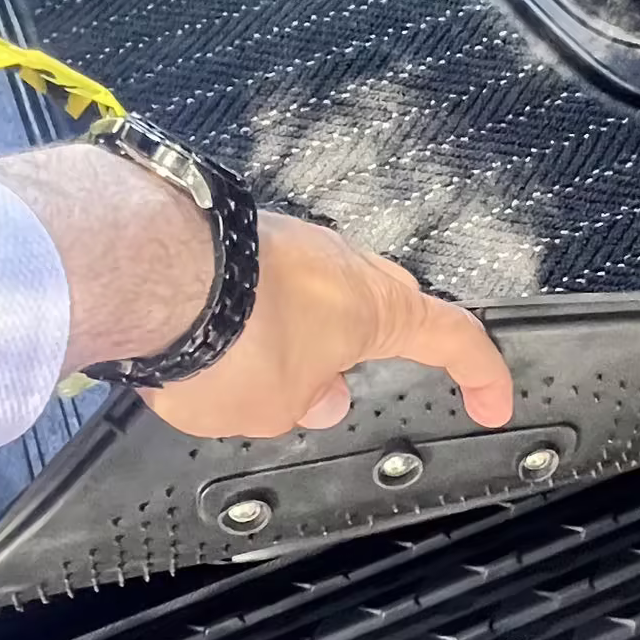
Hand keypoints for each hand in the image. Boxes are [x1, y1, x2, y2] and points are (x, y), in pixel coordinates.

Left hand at [0, 143, 511, 439]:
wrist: (145, 266)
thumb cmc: (228, 336)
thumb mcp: (275, 409)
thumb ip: (304, 404)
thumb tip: (317, 393)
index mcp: (377, 306)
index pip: (454, 337)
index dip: (482, 373)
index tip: (495, 401)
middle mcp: (340, 260)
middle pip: (377, 307)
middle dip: (367, 351)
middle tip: (341, 391)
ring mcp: (283, 237)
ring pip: (310, 293)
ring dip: (294, 335)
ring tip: (246, 382)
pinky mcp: (230, 229)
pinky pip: (257, 280)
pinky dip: (246, 315)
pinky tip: (210, 343)